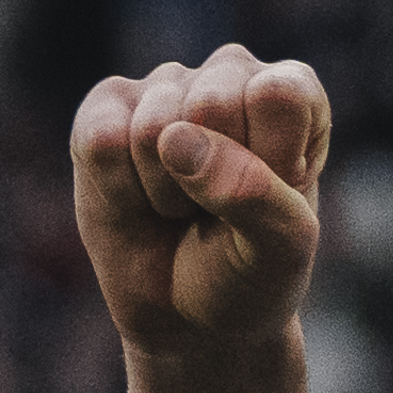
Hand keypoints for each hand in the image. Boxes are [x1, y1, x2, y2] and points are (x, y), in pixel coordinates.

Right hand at [68, 44, 329, 361]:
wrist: (189, 318)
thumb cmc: (248, 273)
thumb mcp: (278, 249)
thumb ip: (251, 193)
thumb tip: (174, 141)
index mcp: (291, 92)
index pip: (277, 97)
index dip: (268, 163)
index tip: (267, 203)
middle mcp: (229, 73)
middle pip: (211, 103)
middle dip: (208, 183)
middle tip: (213, 210)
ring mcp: (164, 85)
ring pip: (152, 128)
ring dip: (164, 194)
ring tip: (179, 208)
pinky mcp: (106, 109)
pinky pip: (101, 141)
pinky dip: (119, 192)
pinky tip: (138, 199)